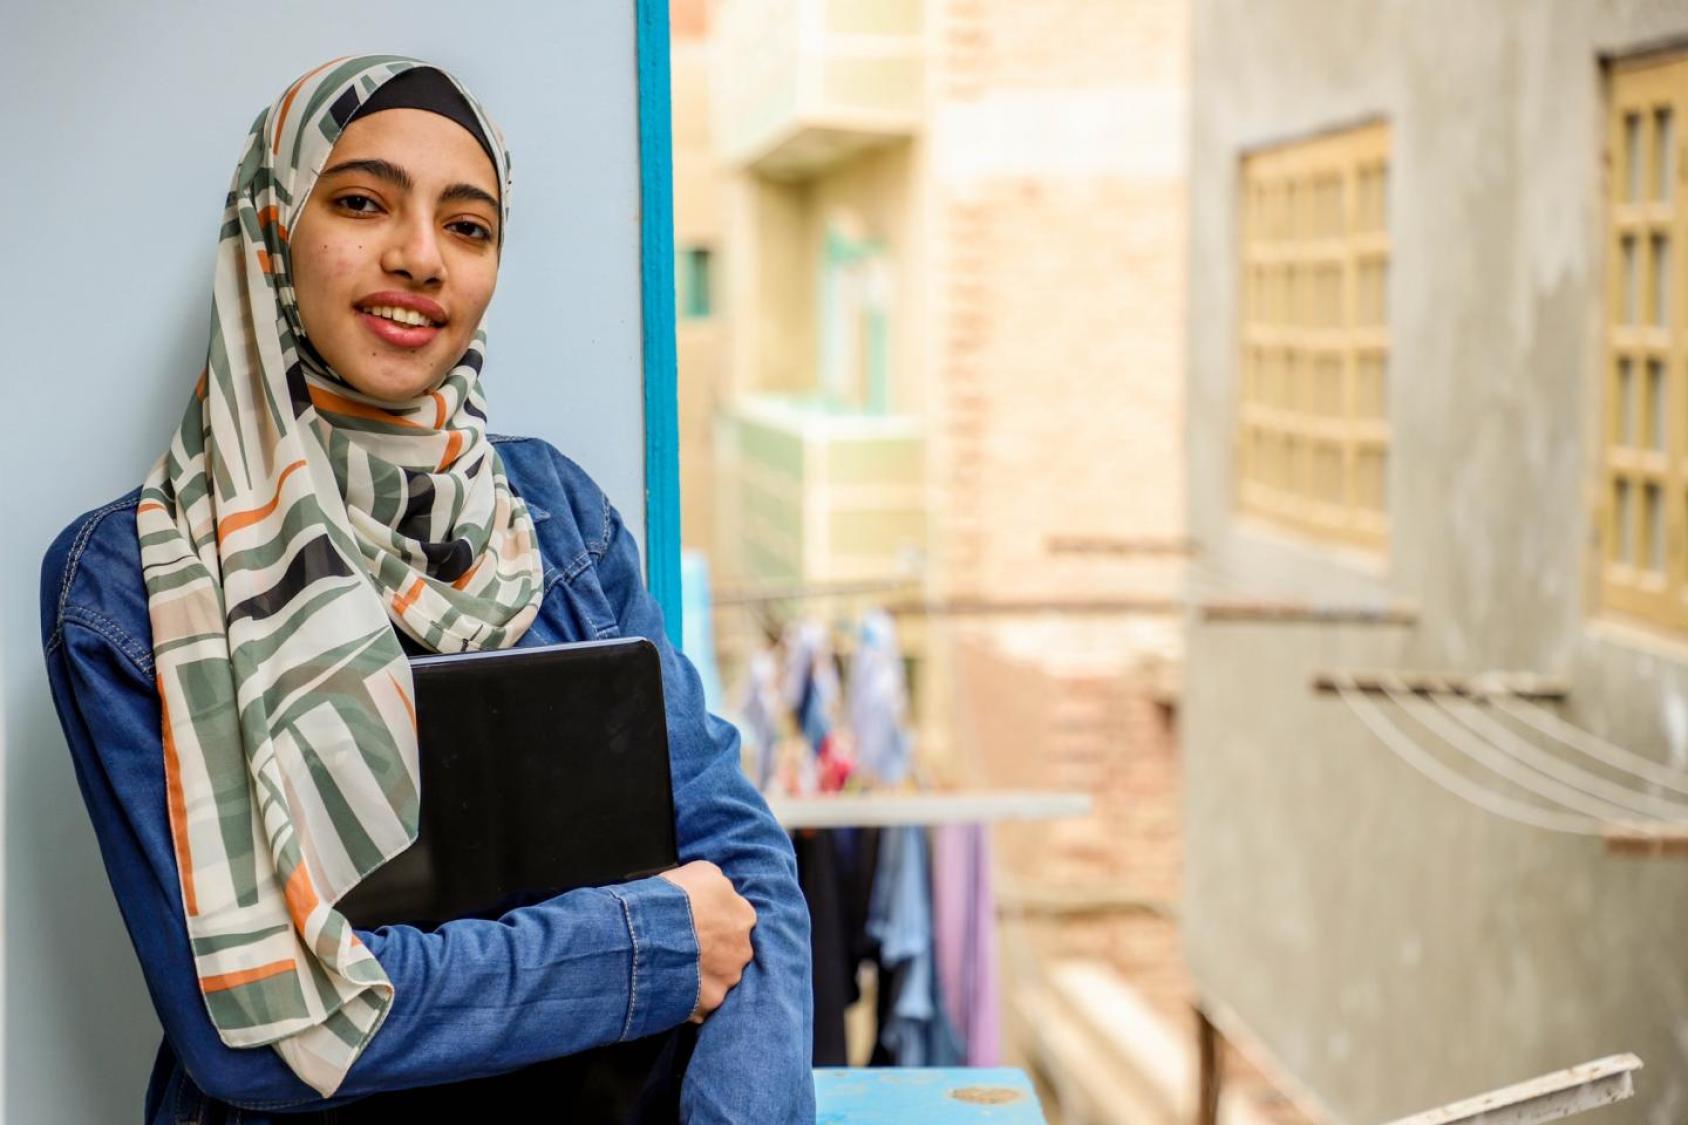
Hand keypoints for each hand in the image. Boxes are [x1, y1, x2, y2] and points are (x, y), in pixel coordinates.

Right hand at [658, 860, 756, 1022]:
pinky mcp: (708, 1004)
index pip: (737, 919)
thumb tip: (717, 893)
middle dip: (713, 951)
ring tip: (673, 969)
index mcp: (744, 916)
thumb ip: (718, 886)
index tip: (700, 924)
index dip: (716, 921)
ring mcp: (727, 979)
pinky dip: (686, 999)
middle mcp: (743, 950)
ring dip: (700, 976)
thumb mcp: (701, 872)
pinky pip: (699, 1004)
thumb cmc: (672, 900)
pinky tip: (669, 989)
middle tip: (687, 949)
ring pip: (717, 979)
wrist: (646, 935)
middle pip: (731, 952)